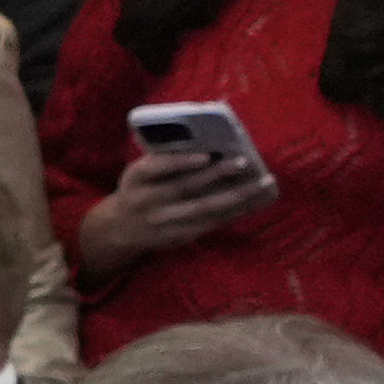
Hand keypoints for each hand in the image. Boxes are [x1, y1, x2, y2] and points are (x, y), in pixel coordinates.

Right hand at [73, 148, 268, 274]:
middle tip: (244, 162)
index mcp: (135, 178)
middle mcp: (146, 201)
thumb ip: (164, 160)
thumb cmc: (140, 188)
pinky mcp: (177, 237)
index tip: (205, 155)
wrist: (120, 228)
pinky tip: (255, 201)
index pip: (155, 168)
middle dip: (216, 175)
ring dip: (236, 196)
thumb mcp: (139, 173)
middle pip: (185, 188)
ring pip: (204, 209)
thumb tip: (211, 146)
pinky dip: (235, 212)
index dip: (179, 162)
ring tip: (264, 183)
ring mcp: (162, 222)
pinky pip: (211, 224)